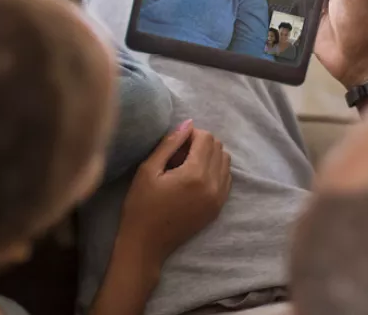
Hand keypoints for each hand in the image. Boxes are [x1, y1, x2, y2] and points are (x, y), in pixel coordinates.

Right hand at [118, 120, 231, 263]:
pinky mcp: (218, 208)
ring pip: (226, 162)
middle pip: (219, 148)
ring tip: (186, 166)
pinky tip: (195, 178)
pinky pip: (226, 179)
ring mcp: (219, 199)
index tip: (175, 144)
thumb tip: (188, 123)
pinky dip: (215, 171)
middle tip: (179, 154)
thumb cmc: (141, 206)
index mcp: (195, 174)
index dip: (191, 134)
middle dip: (201, 144)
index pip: (207, 138)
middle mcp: (213, 186)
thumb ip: (170, 144)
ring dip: (210, 156)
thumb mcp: (148, 170)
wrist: (146, 245)